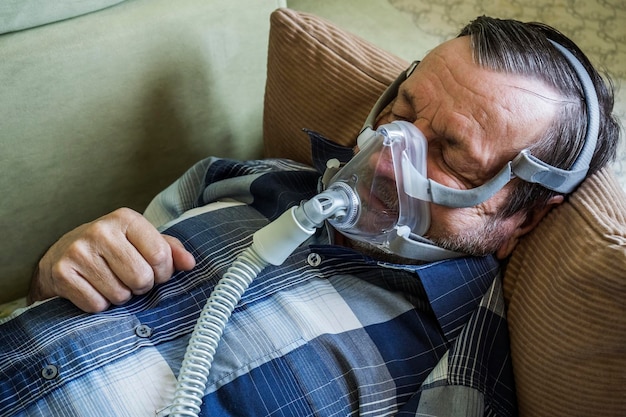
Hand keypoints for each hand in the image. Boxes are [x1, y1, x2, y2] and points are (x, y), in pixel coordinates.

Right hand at [28, 208, 195, 311]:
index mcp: (126, 218)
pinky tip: (94, 288)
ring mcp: (79, 251)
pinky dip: (100, 304)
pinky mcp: (62, 273)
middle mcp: (100, 231)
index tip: (156, 272)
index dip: (163, 272)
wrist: (62, 253)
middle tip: (132, 280)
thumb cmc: (113, 248)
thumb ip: (170, 250)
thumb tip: (190, 263)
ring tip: (112, 282)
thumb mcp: (142, 241)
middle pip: (141, 278)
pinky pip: (97, 305)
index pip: (160, 256)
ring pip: (120, 294)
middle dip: (142, 286)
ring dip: (121, 296)